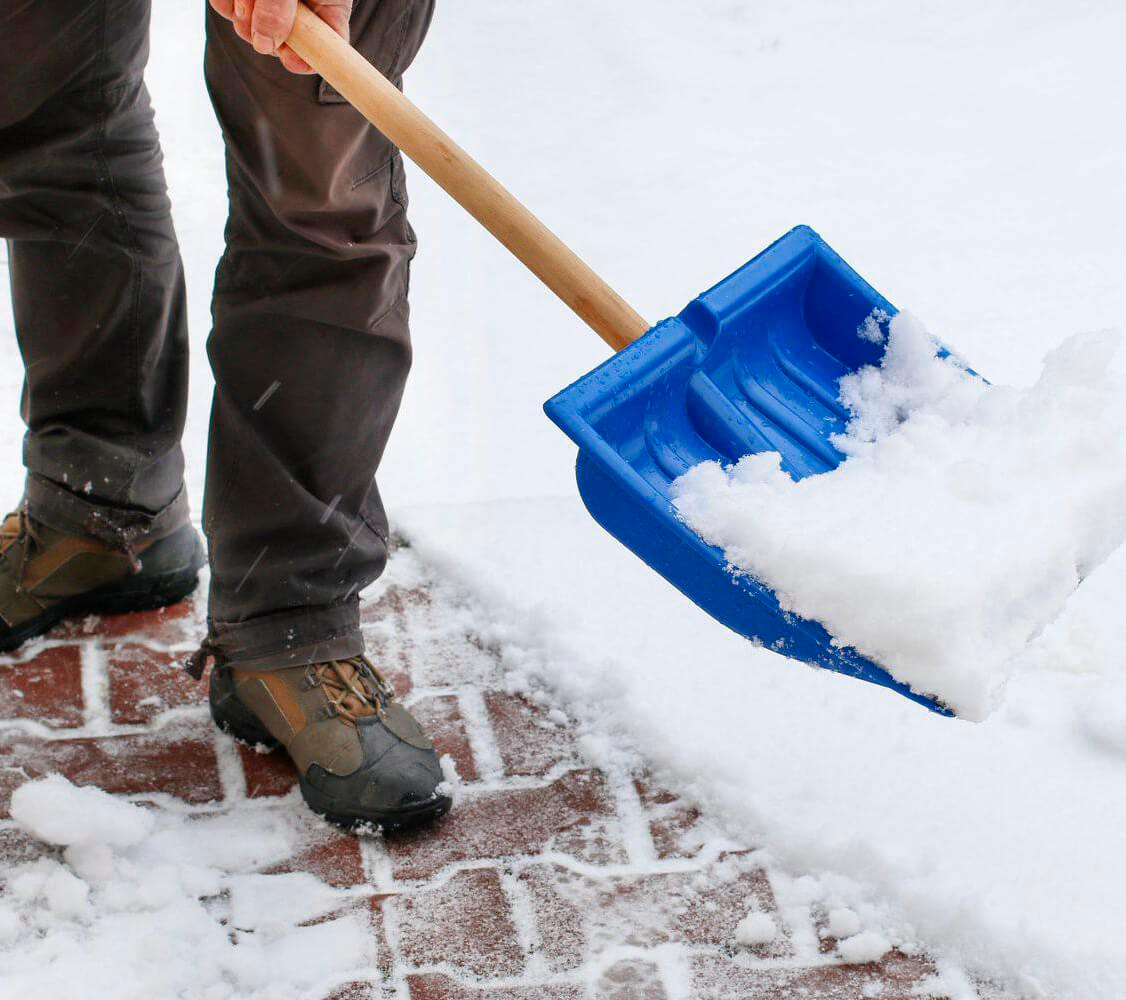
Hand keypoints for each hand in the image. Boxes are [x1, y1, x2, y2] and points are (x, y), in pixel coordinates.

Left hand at [208, 0, 350, 73]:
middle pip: (280, 44)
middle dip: (265, 32)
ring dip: (244, 15)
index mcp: (326, 9)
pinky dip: (227, 1)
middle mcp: (298, 11)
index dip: (307, 61)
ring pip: (249, 29)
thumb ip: (281, 10)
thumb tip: (264, 45)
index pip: (326, 50)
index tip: (292, 58)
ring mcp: (265, 5)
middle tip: (259, 6)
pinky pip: (226, 8)